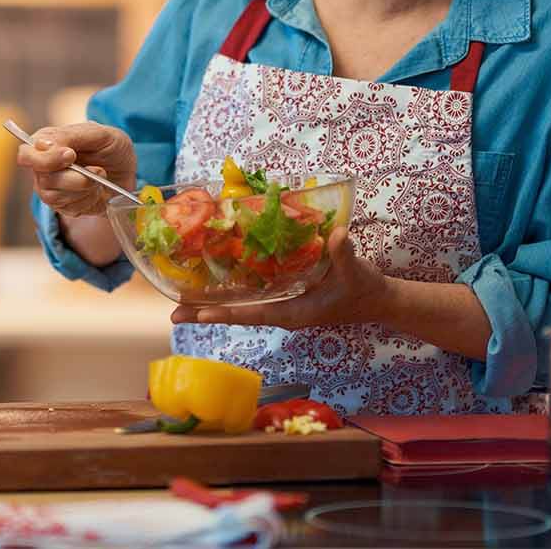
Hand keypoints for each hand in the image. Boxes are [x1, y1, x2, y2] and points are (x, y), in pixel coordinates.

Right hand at [15, 122, 136, 216]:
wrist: (125, 171)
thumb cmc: (110, 147)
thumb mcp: (98, 133)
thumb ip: (70, 135)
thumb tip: (45, 145)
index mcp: (45, 143)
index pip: (26, 155)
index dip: (46, 159)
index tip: (71, 155)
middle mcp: (42, 167)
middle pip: (43, 179)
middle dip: (75, 178)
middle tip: (98, 170)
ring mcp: (50, 189)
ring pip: (56, 196)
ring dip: (85, 187)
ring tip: (101, 176)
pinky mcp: (62, 206)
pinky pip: (70, 208)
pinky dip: (89, 199)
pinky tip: (97, 190)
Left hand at [170, 227, 391, 328]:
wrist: (377, 299)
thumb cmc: (364, 289)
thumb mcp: (356, 272)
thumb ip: (344, 254)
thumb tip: (337, 235)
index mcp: (293, 312)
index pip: (251, 314)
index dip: (224, 314)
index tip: (197, 315)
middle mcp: (281, 310)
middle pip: (237, 312)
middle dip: (206, 312)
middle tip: (173, 311)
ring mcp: (281, 303)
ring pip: (241, 305)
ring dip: (214, 302)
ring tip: (182, 299)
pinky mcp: (285, 294)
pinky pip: (253, 294)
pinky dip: (233, 290)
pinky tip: (216, 280)